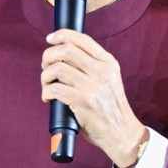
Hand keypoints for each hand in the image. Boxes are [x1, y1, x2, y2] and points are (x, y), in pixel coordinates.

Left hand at [41, 29, 146, 167]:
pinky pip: (55, 89)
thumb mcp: (109, 80)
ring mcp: (92, 86)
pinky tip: (48, 98)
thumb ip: (93, 66)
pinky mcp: (83, 101)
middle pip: (66, 50)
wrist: (122, 133)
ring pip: (57, 68)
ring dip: (45, 75)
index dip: (62, 35)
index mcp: (108, 63)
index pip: (82, 39)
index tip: (50, 38)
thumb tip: (64, 55)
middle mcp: (101, 71)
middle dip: (49, 55)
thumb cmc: (111, 108)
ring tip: (46, 84)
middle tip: (45, 65)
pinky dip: (46, 92)